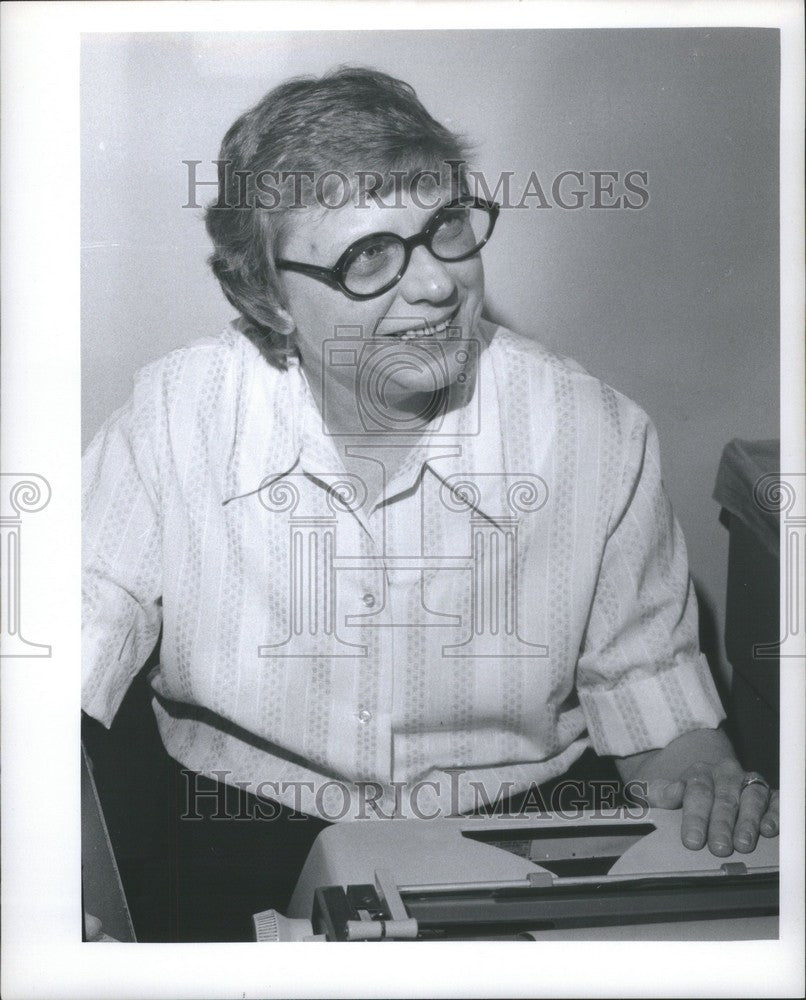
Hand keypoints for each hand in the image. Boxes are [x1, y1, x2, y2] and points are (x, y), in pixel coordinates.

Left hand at [643, 757, 778, 855]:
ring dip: (748, 822)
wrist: (707, 782)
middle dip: (722, 824)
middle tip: (719, 847)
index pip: (697, 792)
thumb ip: (659, 793)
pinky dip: (774, 814)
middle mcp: (726, 775)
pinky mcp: (769, 794)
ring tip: (743, 844)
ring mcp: (748, 783)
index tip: (692, 840)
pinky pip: (775, 801)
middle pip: (725, 798)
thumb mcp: (662, 793)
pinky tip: (769, 829)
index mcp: (699, 773)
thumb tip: (673, 792)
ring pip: (751, 798)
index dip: (695, 817)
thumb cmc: (683, 795)